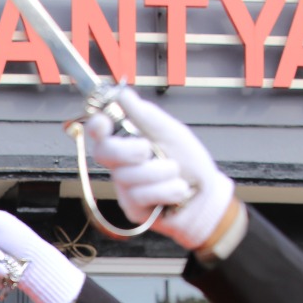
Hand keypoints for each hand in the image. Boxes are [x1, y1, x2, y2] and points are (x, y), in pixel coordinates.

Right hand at [83, 87, 234, 251]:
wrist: (206, 195)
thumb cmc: (189, 163)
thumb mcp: (172, 132)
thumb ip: (147, 116)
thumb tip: (123, 94)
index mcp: (127, 141)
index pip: (99, 131)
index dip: (97, 125)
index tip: (104, 122)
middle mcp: (121, 163)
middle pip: (103, 152)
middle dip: (127, 150)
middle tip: (148, 150)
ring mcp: (124, 187)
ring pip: (127, 176)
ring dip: (160, 172)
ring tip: (176, 174)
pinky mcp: (132, 208)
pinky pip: (140, 195)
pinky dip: (166, 190)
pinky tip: (177, 191)